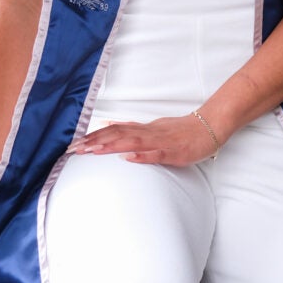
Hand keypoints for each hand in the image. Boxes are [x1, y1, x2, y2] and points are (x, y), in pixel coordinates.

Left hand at [67, 114, 219, 165]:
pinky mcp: (174, 151)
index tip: (74, 144)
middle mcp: (148, 133)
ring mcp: (161, 142)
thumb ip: (131, 128)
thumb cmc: (180, 130)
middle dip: (94, 142)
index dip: (93, 137)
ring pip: (132, 142)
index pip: (113, 131)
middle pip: (117, 135)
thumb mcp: (152, 127)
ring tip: (93, 151)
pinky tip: (128, 158)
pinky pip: (156, 153)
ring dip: (112, 146)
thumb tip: (108, 125)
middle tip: (73, 149)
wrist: (209, 127)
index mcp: (143, 129)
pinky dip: (141, 155)